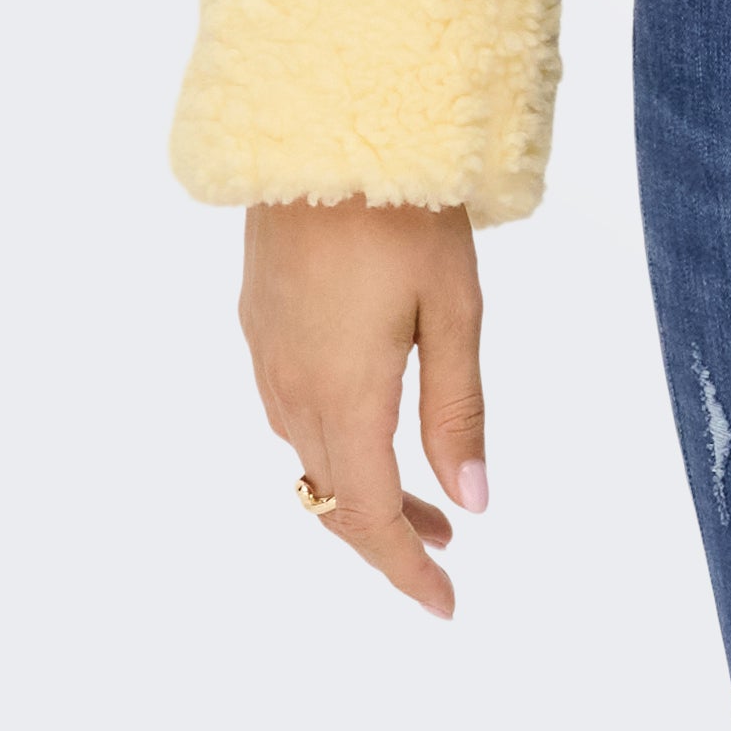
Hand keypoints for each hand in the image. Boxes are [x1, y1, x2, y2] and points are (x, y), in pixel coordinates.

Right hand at [241, 198, 486, 619]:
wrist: (320, 125)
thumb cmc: (405, 210)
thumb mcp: (453, 310)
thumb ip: (457, 412)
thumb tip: (471, 503)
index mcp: (343, 396)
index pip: (367, 516)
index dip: (405, 568)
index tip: (445, 605)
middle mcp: (292, 388)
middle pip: (333, 494)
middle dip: (387, 534)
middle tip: (446, 550)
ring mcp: (267, 354)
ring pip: (308, 454)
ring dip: (359, 485)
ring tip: (423, 493)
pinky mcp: (259, 321)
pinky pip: (290, 409)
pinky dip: (332, 439)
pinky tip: (368, 420)